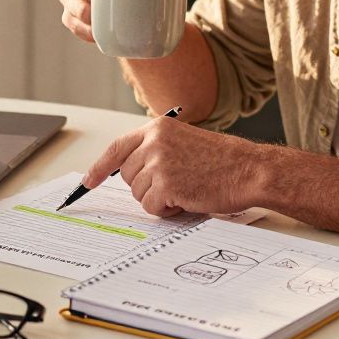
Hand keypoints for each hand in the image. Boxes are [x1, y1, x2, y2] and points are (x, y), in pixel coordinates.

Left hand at [83, 117, 264, 216]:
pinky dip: (167, 210)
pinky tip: (187, 198)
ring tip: (186, 188)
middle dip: (146, 187)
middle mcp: (154, 142)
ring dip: (159, 199)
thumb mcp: (183, 143)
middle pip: (128, 176)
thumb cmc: (223, 160)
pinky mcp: (165, 184)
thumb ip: (156, 150)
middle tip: (175, 184)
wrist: (248, 169)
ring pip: (138, 193)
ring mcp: (158, 162)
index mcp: (157, 128)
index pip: (117, 147)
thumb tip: (130, 171)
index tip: (89, 181)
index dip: (100, 167)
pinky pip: (151, 207)